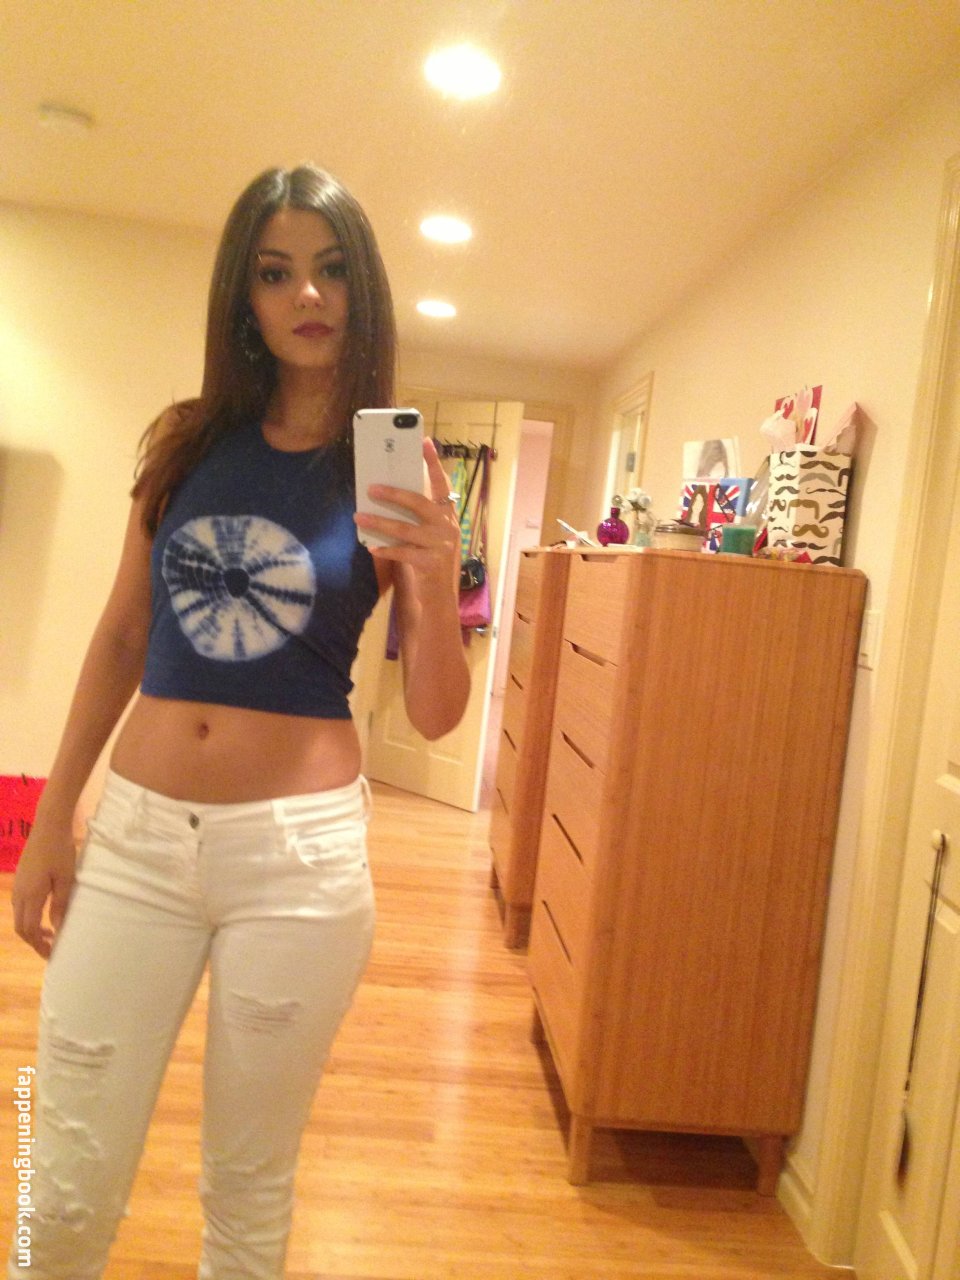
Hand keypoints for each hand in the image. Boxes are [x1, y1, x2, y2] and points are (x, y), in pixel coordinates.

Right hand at [11, 822, 76, 958]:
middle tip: (53, 947)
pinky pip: (20, 906)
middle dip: (35, 941)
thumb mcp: (65, 879)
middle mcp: (18, 894)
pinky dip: (31, 916)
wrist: (48, 825)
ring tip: (52, 933)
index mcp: (30, 896)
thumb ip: (60, 905)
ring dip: (33, 929)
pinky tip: (45, 914)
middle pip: (21, 927)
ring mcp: (17, 886)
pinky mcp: (20, 879)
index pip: (29, 930)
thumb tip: (58, 929)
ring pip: (19, 917)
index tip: (52, 954)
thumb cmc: (60, 851)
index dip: (39, 946)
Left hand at [354, 437, 460, 594]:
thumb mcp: (428, 532)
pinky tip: (371, 546)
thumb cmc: (429, 556)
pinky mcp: (430, 563)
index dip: (433, 462)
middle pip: (419, 504)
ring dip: (380, 523)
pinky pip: (403, 553)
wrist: (439, 594)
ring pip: (406, 530)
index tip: (424, 441)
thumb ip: (417, 514)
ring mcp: (441, 545)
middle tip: (371, 488)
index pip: (441, 483)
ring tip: (359, 517)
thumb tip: (385, 493)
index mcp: (447, 514)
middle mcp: (447, 526)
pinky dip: (385, 549)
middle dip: (394, 494)